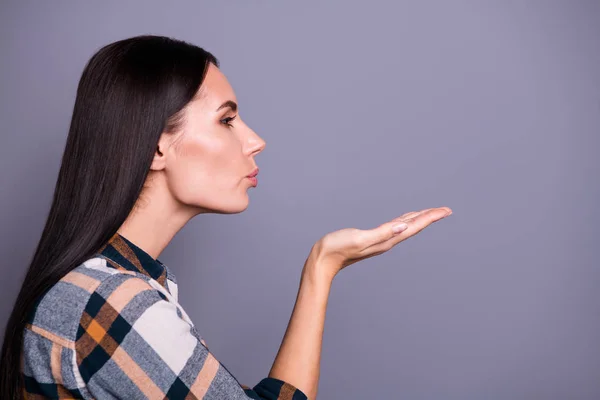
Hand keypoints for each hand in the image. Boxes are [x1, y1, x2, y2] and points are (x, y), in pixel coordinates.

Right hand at [310, 207, 451, 279]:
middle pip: (414, 227)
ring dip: (418, 219)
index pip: (414, 227)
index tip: (446, 210)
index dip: (430, 217)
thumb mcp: (360, 238)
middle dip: (429, 217)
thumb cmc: (336, 249)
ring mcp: (379, 240)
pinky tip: (404, 220)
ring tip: (430, 212)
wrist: (321, 261)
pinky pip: (394, 227)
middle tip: (446, 210)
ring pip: (405, 227)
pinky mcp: (371, 238)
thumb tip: (404, 226)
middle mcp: (386, 241)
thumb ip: (382, 233)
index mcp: (387, 240)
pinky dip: (403, 221)